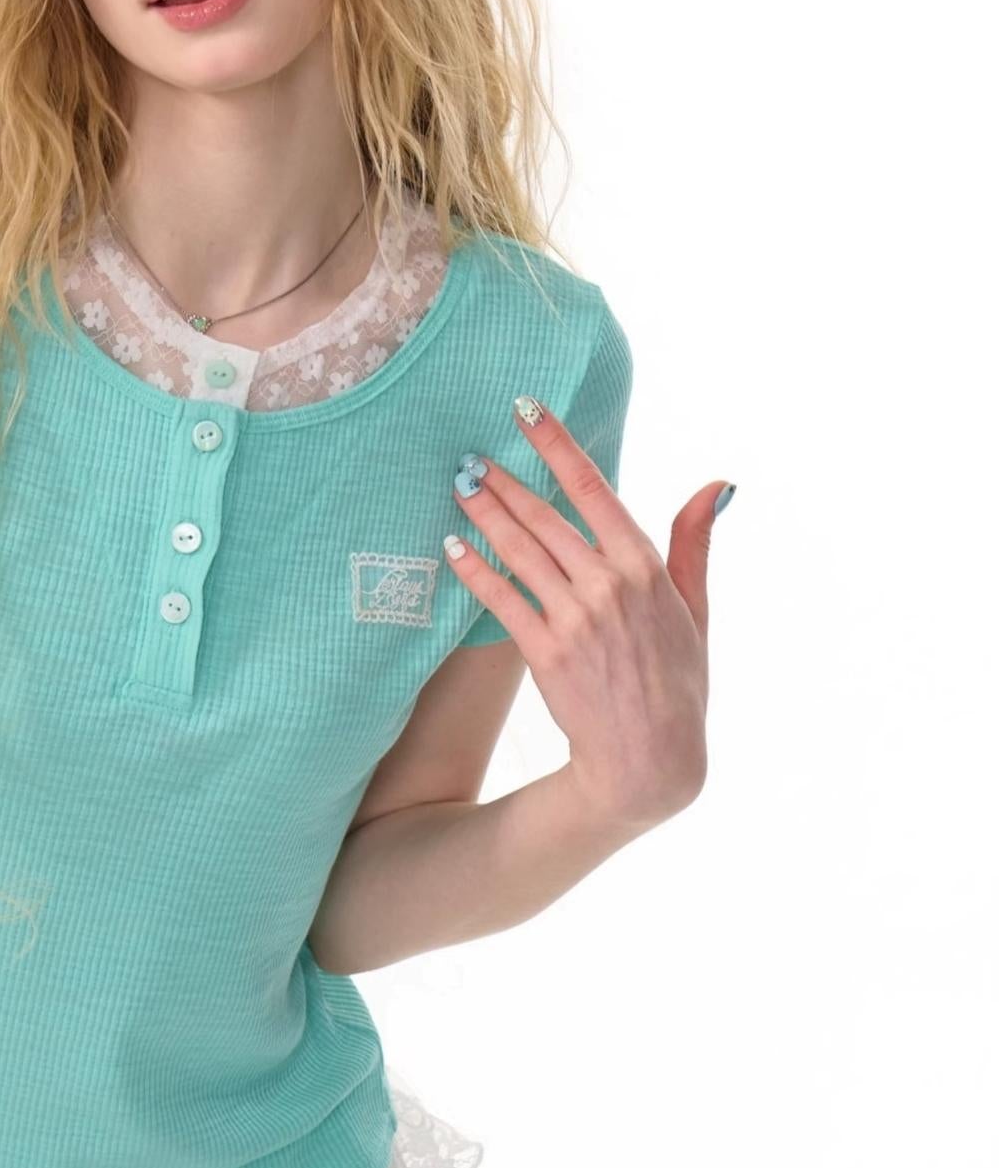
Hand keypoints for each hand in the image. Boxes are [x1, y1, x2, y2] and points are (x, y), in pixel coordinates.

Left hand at [441, 396, 727, 835]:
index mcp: (645, 567)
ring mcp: (574, 619)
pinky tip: (453, 546)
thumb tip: (714, 483)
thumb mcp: (697, 609)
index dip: (557, 445)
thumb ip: (694, 544)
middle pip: (545, 516)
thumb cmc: (678, 682)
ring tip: (459, 486)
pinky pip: (501, 600)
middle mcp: (607, 585)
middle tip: (471, 453)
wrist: (650, 758)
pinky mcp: (545, 653)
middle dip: (504, 480)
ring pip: (519, 551)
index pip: (594, 488)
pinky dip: (475, 570)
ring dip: (483, 514)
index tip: (527, 410)